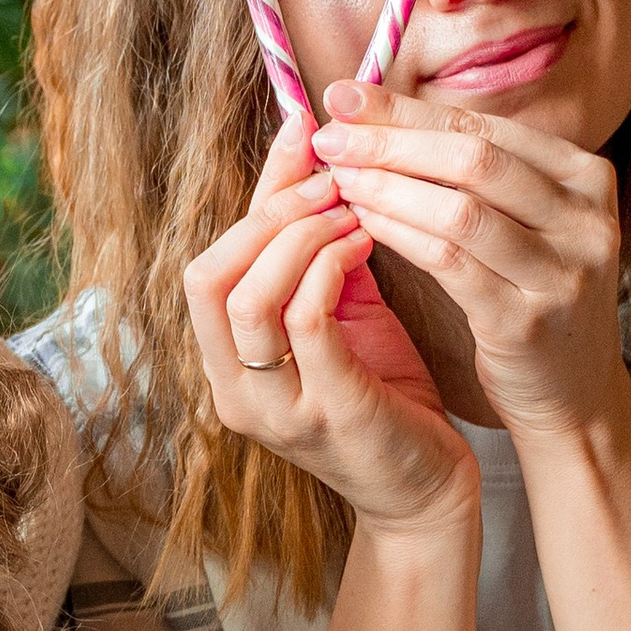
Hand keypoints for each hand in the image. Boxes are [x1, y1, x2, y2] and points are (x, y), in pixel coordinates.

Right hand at [184, 116, 481, 541]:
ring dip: (300, 239)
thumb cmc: (383, 395)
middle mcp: (235, 392)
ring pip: (249, 298)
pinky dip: (331, 270)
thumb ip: (314, 247)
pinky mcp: (327, 414)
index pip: (204, 268)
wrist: (426, 491)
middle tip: (330, 178)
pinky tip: (366, 246)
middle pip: (208, 278)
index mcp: (227, 366)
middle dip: (269, 215)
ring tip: (352, 211)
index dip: (252, 198)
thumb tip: (310, 150)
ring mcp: (275, 408)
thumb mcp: (340, 310)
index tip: (302, 139)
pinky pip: (307, 323)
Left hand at [310, 92, 629, 442]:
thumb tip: (373, 112)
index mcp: (586, 176)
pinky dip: (400, 235)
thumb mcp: (523, 223)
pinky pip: (450, 261)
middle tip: (329, 137)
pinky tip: (361, 222)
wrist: (572, 395)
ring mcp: (563, 270)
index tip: (345, 97)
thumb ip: (471, 172)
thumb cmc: (528, 296)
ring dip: (388, 187)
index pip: (484, 126)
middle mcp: (586, 217)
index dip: (408, 109)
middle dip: (392, 141)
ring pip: (460, 208)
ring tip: (335, 179)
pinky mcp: (528, 320)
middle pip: (474, 157)